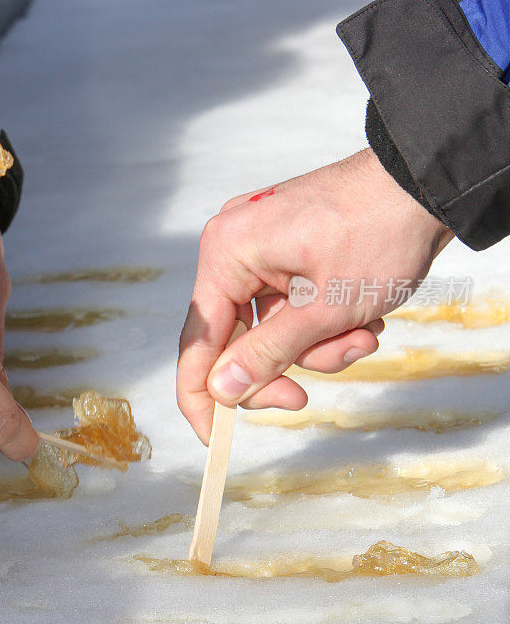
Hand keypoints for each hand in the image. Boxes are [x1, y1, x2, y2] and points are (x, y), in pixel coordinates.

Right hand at [177, 148, 453, 443]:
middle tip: (305, 397)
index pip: (197, 340)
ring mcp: (261, 250)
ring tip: (363, 335)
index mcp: (227, 254)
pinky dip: (324, 325)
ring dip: (316, 347)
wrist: (425, 186)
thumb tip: (220, 390)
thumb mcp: (324, 310)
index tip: (212, 437)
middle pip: (236, 339)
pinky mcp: (287, 254)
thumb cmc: (377, 234)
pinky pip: (290, 309)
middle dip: (283, 367)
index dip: (200, 395)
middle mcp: (234, 249)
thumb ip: (266, 355)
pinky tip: (363, 317)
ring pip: (271, 330)